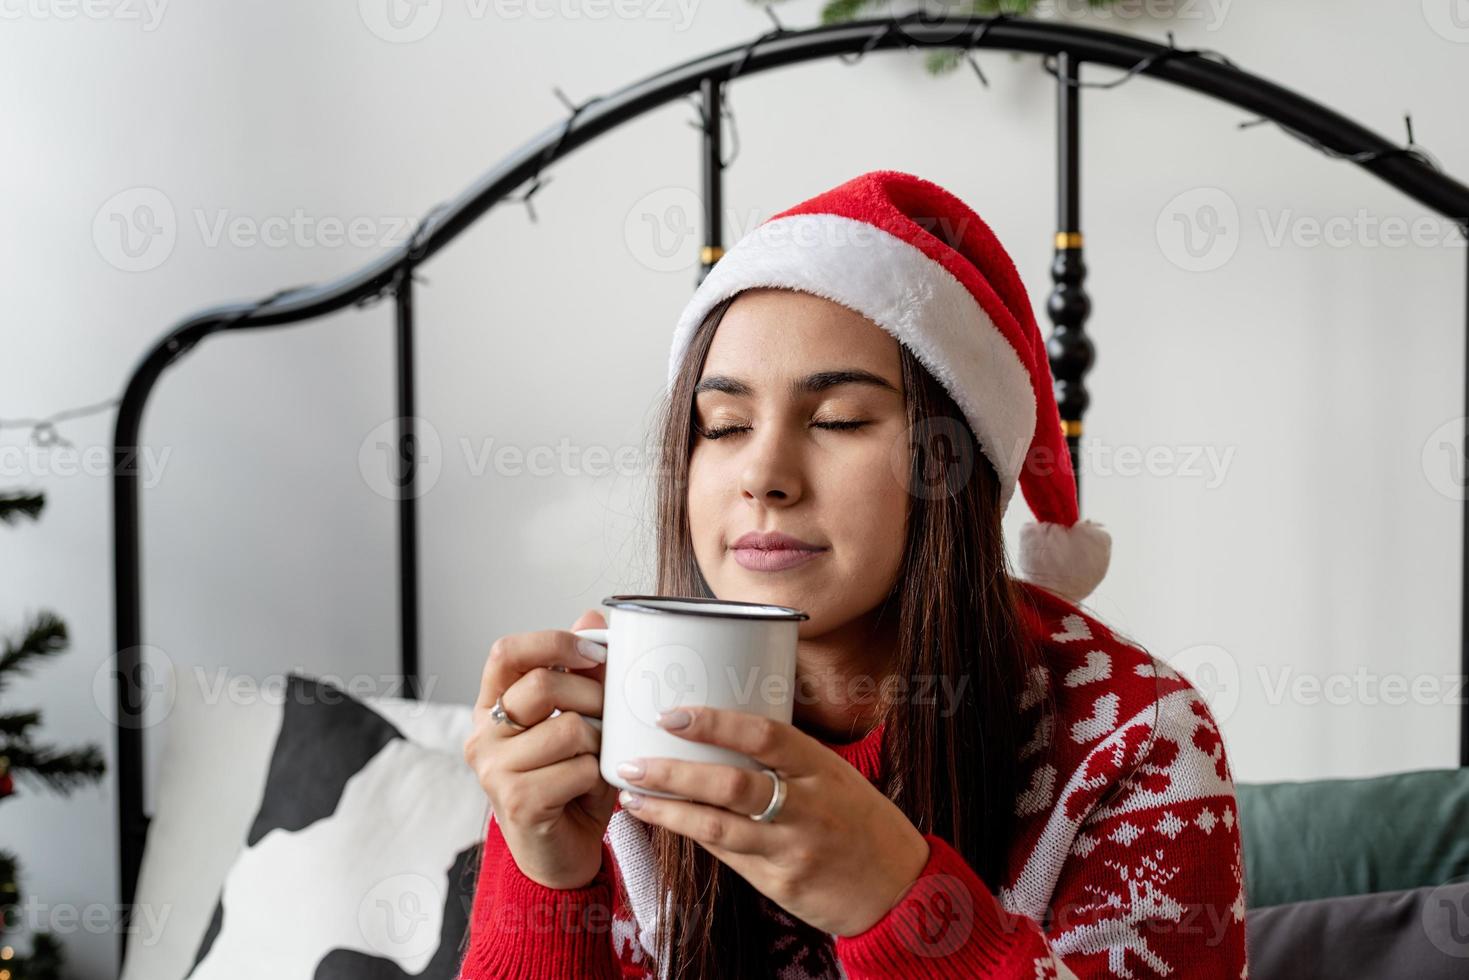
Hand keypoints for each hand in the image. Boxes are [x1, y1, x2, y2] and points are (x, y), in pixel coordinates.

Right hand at [462, 609, 615, 889]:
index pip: (506, 651)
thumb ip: (581, 671)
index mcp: (492, 706)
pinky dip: (596, 775)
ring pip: (569, 728)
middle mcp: (483, 735)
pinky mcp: (517, 802)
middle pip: (543, 685)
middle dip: (593, 694)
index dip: (552, 641)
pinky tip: (589, 787)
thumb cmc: (569, 781)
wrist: (562, 853)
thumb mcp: (578, 718)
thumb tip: (592, 616)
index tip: (593, 651)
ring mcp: (494, 771)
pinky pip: (576, 768)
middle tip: (612, 712)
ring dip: (599, 741)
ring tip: (599, 755)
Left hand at [612, 707, 930, 936]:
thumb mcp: (832, 776)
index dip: (715, 723)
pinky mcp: (780, 882)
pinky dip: (692, 835)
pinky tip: (664, 821)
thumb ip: (784, 759)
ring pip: (718, 827)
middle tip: (631, 760)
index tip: (671, 714)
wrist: (897, 888)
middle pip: (731, 784)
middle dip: (674, 772)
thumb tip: (718, 732)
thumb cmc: (858, 821)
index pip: (764, 735)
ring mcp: (792, 847)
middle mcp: (807, 805)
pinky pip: (727, 856)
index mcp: (820, 767)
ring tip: (632, 795)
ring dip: (668, 810)